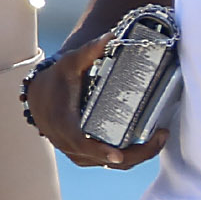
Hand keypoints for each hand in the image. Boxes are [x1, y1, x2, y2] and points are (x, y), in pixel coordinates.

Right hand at [23, 34, 165, 169]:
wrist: (40, 97)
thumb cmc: (57, 79)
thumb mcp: (71, 63)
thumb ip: (90, 50)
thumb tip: (112, 35)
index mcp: (64, 123)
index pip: (82, 142)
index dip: (100, 150)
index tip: (117, 154)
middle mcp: (70, 143)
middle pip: (105, 158)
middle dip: (136, 153)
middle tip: (160, 136)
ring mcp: (78, 153)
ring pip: (110, 164)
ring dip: (137, 156)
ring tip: (160, 139)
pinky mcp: (85, 156)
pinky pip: (108, 163)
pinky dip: (129, 158)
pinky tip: (148, 144)